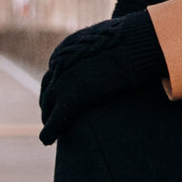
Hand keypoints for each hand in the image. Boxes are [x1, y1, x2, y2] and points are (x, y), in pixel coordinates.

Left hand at [38, 11, 166, 143]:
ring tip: (50, 133)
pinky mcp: (70, 98)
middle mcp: (60, 64)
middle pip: (48, 89)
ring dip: (48, 119)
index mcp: (68, 49)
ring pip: (48, 106)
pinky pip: (56, 119)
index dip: (56, 87)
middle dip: (48, 104)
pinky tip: (46, 140)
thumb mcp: (115, 42)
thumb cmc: (135, 41)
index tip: (59, 97)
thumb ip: (108, 48)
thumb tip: (119, 45)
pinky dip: (50, 132)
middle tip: (50, 117)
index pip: (56, 72)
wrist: (135, 45)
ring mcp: (63, 81)